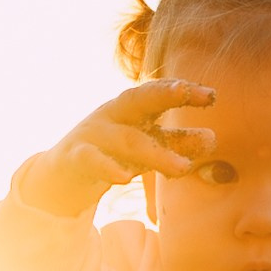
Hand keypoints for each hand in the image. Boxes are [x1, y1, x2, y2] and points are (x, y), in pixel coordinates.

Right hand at [18, 79, 216, 217]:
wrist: (58, 176)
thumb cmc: (109, 155)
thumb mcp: (143, 148)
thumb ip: (174, 143)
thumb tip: (211, 139)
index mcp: (131, 110)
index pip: (158, 94)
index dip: (183, 91)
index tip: (211, 95)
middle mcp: (113, 116)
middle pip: (138, 100)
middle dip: (163, 94)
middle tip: (188, 93)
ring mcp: (92, 135)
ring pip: (126, 140)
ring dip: (155, 153)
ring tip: (182, 168)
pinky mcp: (75, 157)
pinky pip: (91, 160)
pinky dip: (106, 167)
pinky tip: (122, 178)